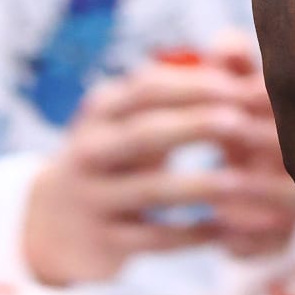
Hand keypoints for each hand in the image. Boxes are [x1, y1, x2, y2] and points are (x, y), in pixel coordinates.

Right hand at [22, 53, 294, 282]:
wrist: (52, 222)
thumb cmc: (116, 152)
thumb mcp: (130, 117)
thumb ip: (179, 86)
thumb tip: (235, 51)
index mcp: (102, 109)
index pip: (147, 86)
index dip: (195, 84)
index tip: (238, 84)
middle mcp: (91, 150)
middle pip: (146, 133)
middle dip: (197, 125)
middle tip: (241, 122)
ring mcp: (93, 198)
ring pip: (151, 189)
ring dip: (200, 184)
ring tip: (240, 181)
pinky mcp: (102, 242)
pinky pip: (152, 238)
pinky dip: (190, 234)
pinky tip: (222, 229)